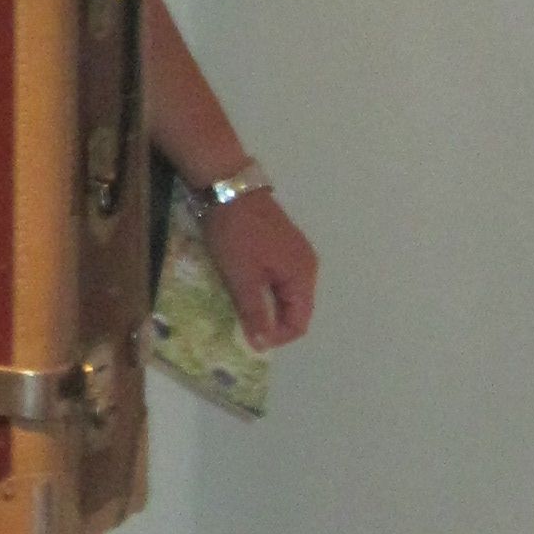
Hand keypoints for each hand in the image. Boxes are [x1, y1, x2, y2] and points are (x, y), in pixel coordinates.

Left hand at [202, 187, 317, 353]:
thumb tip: (263, 346)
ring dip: (266, 306)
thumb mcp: (241, 277)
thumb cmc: (236, 234)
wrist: (227, 187)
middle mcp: (306, 265)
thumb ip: (255, 313)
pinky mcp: (281, 243)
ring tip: (241, 308)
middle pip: (295, 308)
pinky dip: (263, 289)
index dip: (277, 337)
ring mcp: (295, 252)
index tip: (250, 340)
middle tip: (243, 326)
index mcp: (302, 275)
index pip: (299, 322)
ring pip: (285, 293)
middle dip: (272, 322)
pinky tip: (243, 286)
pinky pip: (278, 277)